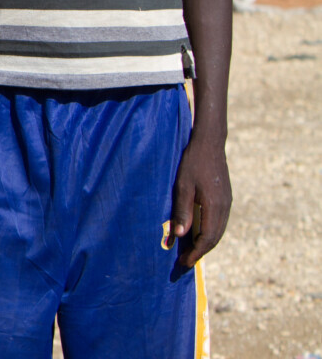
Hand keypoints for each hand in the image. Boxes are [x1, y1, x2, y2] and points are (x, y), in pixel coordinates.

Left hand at [170, 128, 229, 267]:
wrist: (209, 144)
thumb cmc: (192, 163)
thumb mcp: (183, 186)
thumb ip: (183, 211)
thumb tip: (181, 235)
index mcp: (215, 207)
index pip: (207, 238)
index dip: (196, 253)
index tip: (184, 263)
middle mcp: (225, 208)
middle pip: (215, 238)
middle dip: (200, 252)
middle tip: (184, 262)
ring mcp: (227, 203)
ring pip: (218, 231)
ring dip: (205, 244)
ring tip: (190, 251)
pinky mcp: (225, 199)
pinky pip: (219, 222)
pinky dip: (209, 233)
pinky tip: (197, 233)